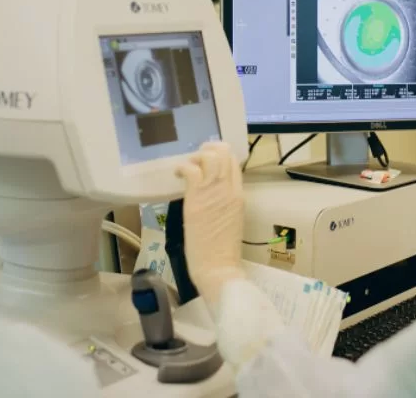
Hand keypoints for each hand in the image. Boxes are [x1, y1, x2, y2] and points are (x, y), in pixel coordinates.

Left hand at [176, 142, 245, 306]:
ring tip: (186, 167)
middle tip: (196, 159)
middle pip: (223, 153)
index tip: (208, 160)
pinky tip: (177, 174)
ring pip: (209, 156)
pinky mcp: (196, 198)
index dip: (221, 155)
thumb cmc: (222, 251)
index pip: (234, 162)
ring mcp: (213, 192)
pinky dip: (181, 167)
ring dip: (195, 157)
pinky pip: (190, 169)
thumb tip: (211, 194)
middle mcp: (229, 189)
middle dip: (208, 149)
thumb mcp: (231, 220)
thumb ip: (224, 203)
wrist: (218, 267)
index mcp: (239, 195)